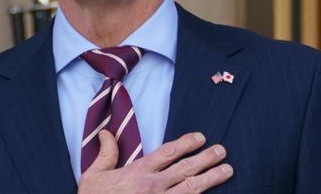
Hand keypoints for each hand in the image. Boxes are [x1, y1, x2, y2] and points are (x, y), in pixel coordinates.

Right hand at [77, 131, 232, 193]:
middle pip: (185, 169)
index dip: (185, 144)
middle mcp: (152, 187)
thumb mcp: (93, 176)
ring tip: (227, 170)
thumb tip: (107, 133)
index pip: (167, 153)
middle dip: (206, 158)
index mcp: (137, 173)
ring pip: (192, 189)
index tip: (200, 137)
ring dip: (211, 178)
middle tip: (222, 150)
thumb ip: (105, 154)